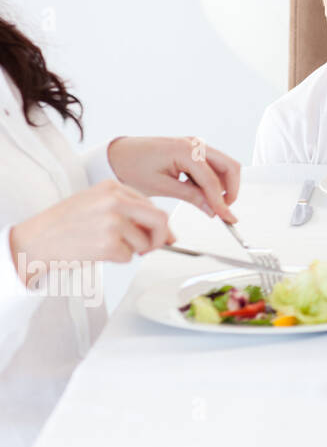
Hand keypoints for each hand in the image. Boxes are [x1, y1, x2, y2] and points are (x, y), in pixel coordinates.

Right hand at [9, 180, 174, 280]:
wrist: (36, 240)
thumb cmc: (65, 223)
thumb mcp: (98, 205)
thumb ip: (131, 212)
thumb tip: (169, 234)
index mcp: (113, 187)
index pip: (152, 205)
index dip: (158, 225)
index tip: (158, 235)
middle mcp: (115, 201)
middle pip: (160, 220)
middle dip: (159, 238)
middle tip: (149, 247)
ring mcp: (112, 222)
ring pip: (144, 242)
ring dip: (131, 251)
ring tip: (107, 246)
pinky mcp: (108, 243)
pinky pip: (128, 257)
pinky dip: (117, 259)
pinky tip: (98, 252)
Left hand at [106, 136, 240, 221]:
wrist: (115, 156)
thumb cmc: (131, 166)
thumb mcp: (160, 186)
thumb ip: (191, 197)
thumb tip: (212, 209)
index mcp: (185, 150)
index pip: (213, 180)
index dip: (221, 202)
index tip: (226, 217)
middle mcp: (194, 144)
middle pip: (229, 166)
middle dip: (231, 189)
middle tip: (224, 209)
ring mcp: (194, 145)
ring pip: (223, 166)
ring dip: (222, 185)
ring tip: (206, 202)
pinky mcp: (192, 150)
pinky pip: (212, 166)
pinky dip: (211, 181)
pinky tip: (197, 192)